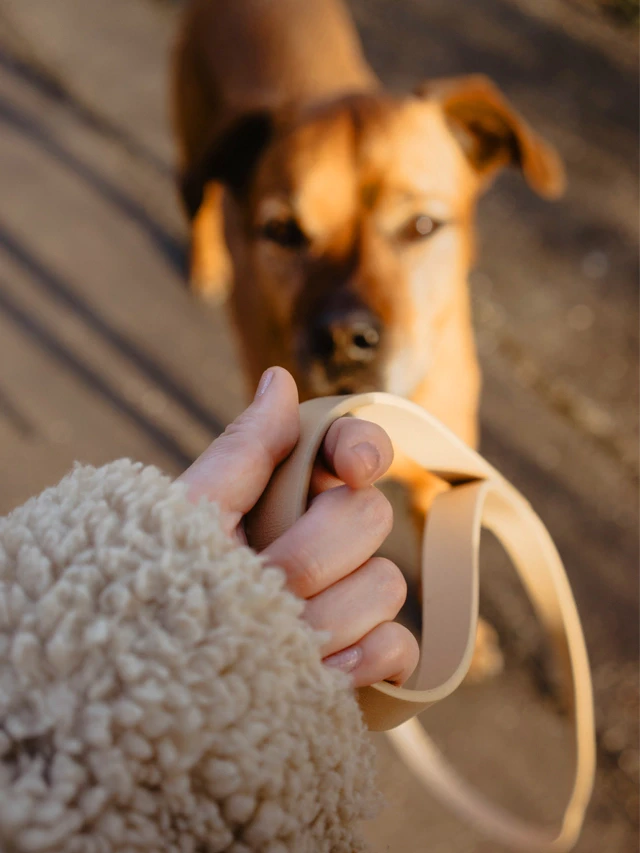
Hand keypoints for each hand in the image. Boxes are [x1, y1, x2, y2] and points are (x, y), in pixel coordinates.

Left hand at [178, 367, 418, 687]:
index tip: (353, 470)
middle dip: (311, 557)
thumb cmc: (156, 590)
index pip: (351, 450)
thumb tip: (280, 378)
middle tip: (261, 585)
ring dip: (324, 619)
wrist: (146, 688)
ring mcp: (347, 603)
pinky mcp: (363, 661)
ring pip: (386, 585)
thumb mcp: (190, 518)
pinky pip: (399, 647)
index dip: (362, 448)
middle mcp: (323, 541)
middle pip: (371, 519)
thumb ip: (243, 452)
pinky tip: (318, 675)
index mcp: (286, 496)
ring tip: (266, 646)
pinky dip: (363, 660)